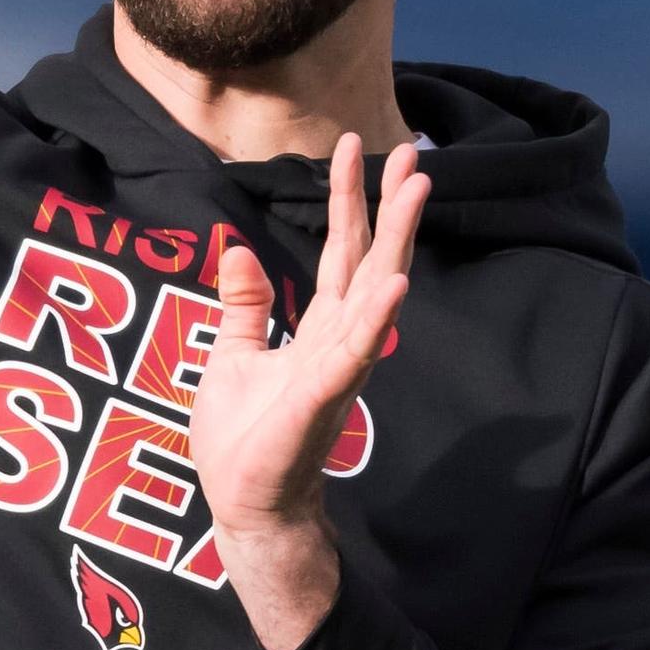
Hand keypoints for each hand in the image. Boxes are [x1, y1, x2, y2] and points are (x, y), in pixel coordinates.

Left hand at [194, 135, 426, 649]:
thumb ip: (244, 304)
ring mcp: (338, 367)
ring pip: (376, 291)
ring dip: (397, 240)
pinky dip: (378, 316)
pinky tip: (396, 281)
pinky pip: (356, 350)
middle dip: (390, 204)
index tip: (350, 145)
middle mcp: (340, 340)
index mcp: (319, 328)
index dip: (347, 198)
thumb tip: (238, 249)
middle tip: (414, 150)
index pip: (341, 251)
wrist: (245, 505)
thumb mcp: (233, 355)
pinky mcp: (324, 396)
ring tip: (417, 189)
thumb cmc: (244, 439)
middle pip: (372, 258)